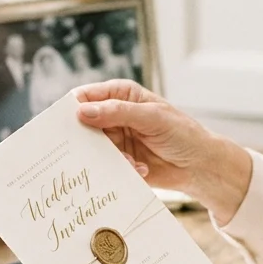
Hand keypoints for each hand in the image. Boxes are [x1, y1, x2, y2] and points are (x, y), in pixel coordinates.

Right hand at [74, 80, 251, 223]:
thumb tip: (83, 111)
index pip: (86, 96)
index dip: (72, 108)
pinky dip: (118, 168)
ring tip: (131, 161)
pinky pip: (104, 165)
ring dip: (106, 156)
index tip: (62, 124)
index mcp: (121, 94)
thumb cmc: (182, 134)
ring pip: (92, 147)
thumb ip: (118, 112)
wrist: (200, 166)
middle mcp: (114, 115)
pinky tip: (140, 169)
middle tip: (83, 150)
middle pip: (83, 124)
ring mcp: (115, 139)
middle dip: (83, 138)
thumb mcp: (152, 118)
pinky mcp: (119, 160)